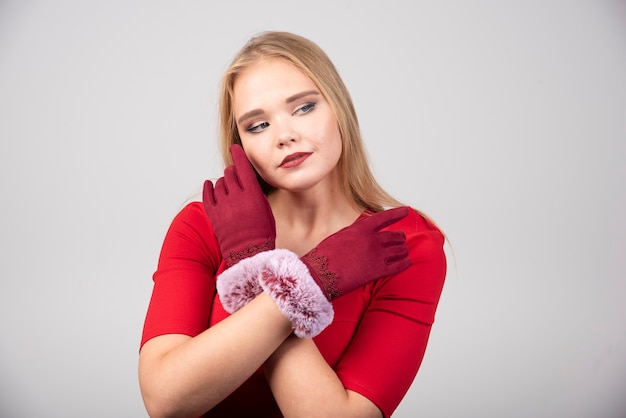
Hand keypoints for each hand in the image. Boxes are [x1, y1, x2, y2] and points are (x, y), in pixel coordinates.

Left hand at [203, 144, 275, 266]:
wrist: (249, 253)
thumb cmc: (262, 233)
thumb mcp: (265, 209)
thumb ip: (256, 193)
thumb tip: (247, 181)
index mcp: (252, 195)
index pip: (243, 167)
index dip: (238, 155)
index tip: (235, 148)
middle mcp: (236, 197)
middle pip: (230, 174)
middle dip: (232, 172)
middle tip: (235, 175)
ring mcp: (223, 206)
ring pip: (219, 183)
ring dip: (224, 182)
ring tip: (228, 188)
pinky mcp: (213, 214)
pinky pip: (208, 195)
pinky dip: (209, 188)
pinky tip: (210, 185)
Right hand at [300, 207, 410, 299]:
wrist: (320, 274)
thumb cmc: (326, 256)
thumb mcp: (341, 235)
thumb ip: (357, 232)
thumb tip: (366, 231)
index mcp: (361, 228)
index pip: (384, 217)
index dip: (397, 213)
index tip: (406, 210)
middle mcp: (372, 240)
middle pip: (394, 236)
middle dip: (399, 237)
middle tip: (401, 238)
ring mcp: (377, 255)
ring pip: (399, 250)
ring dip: (403, 250)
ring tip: (404, 250)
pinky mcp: (378, 271)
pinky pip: (398, 266)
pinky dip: (405, 263)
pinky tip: (407, 262)